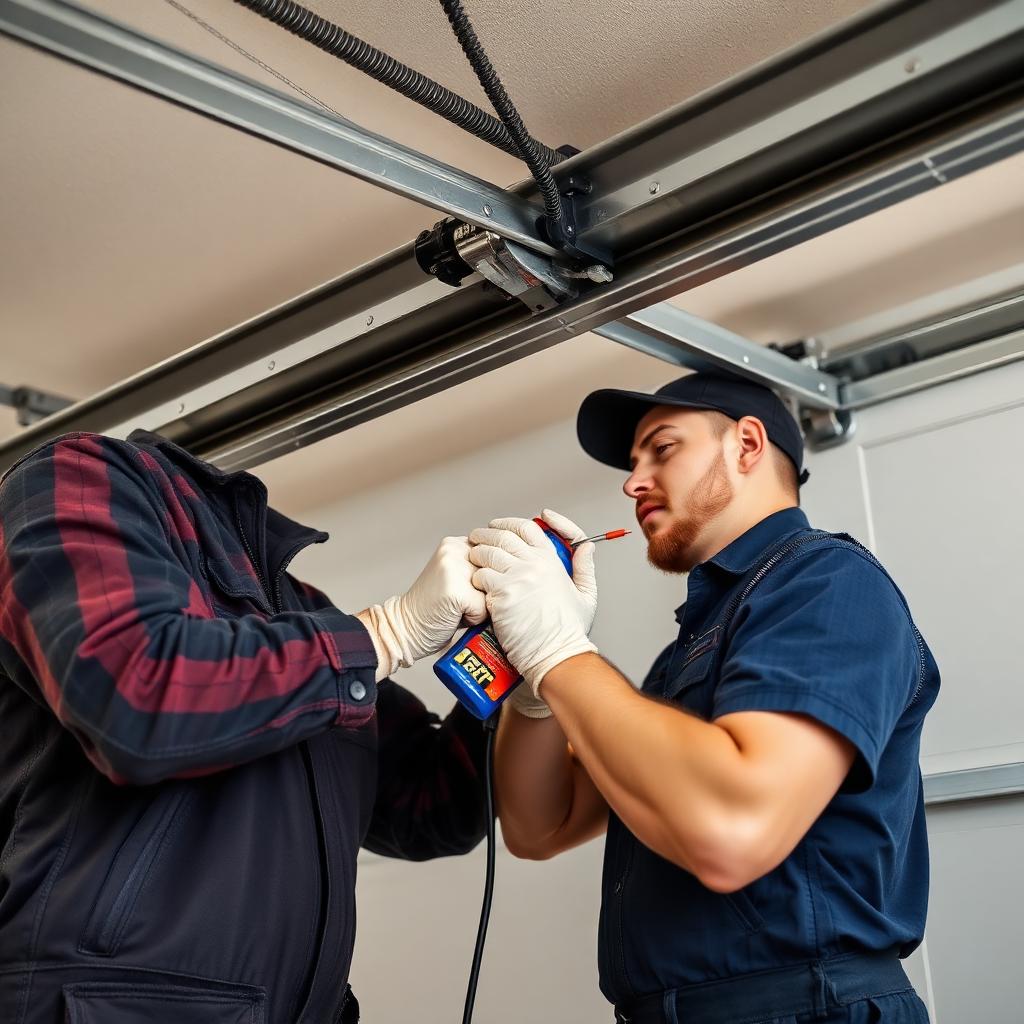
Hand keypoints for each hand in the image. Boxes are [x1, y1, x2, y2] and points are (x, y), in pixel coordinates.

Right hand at [358, 536, 486, 679]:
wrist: (405, 628)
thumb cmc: (436, 609)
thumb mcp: (459, 578)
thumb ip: (480, 569)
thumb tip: (515, 574)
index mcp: (456, 543)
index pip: (497, 555)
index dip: (490, 578)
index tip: (471, 590)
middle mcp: (455, 549)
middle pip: (498, 573)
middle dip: (487, 591)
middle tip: (460, 600)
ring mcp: (454, 568)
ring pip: (493, 589)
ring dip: (482, 604)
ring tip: (459, 607)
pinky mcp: (455, 590)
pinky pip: (484, 608)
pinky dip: (474, 619)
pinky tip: (455, 616)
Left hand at [469, 509, 597, 699]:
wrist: (556, 655)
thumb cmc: (568, 631)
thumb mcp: (586, 595)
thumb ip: (585, 566)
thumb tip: (587, 546)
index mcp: (553, 561)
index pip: (528, 528)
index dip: (509, 523)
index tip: (498, 525)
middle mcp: (535, 564)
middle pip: (502, 536)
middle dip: (485, 534)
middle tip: (476, 538)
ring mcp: (518, 578)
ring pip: (487, 553)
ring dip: (476, 553)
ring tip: (472, 558)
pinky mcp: (502, 595)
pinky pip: (480, 576)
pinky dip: (475, 578)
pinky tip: (474, 583)